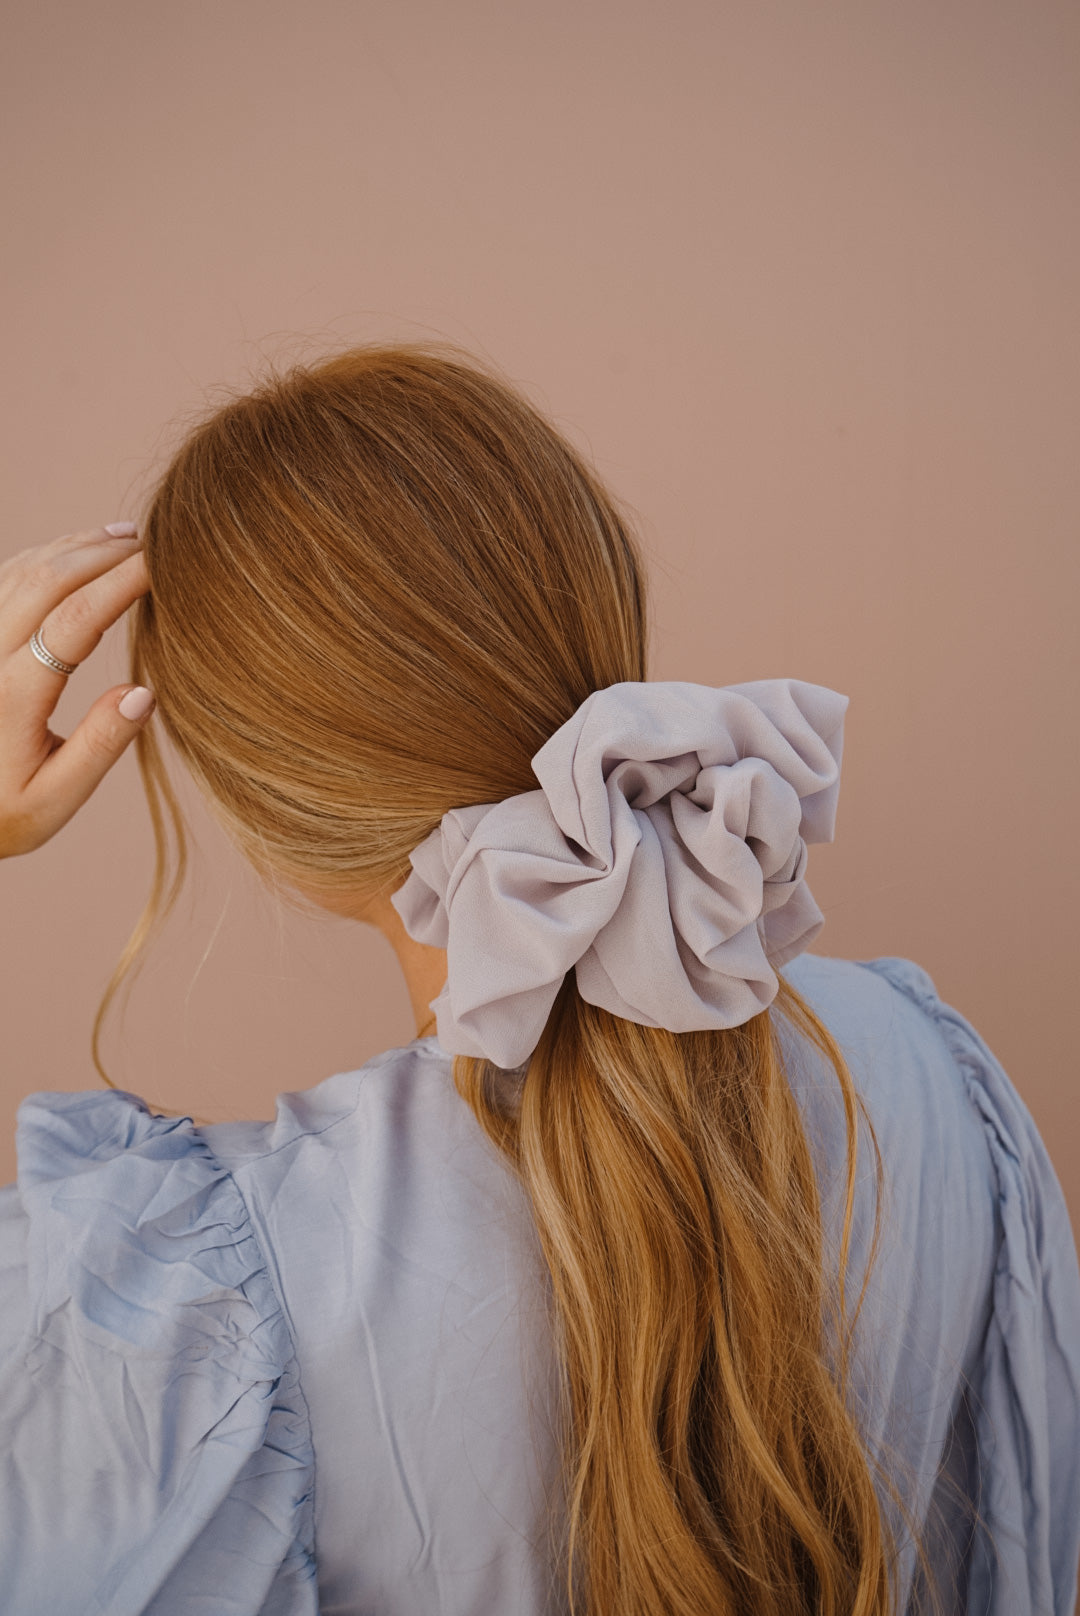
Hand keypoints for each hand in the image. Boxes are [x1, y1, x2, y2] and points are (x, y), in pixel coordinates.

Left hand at [0, 524, 153, 857]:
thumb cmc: (3, 812)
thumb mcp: (54, 799)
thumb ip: (99, 746)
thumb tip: (143, 694)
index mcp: (11, 697)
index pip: (75, 620)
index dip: (123, 583)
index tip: (164, 565)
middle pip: (48, 580)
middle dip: (103, 553)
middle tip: (154, 542)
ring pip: (23, 571)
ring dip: (75, 547)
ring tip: (126, 537)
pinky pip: (7, 579)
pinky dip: (47, 556)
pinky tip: (79, 552)